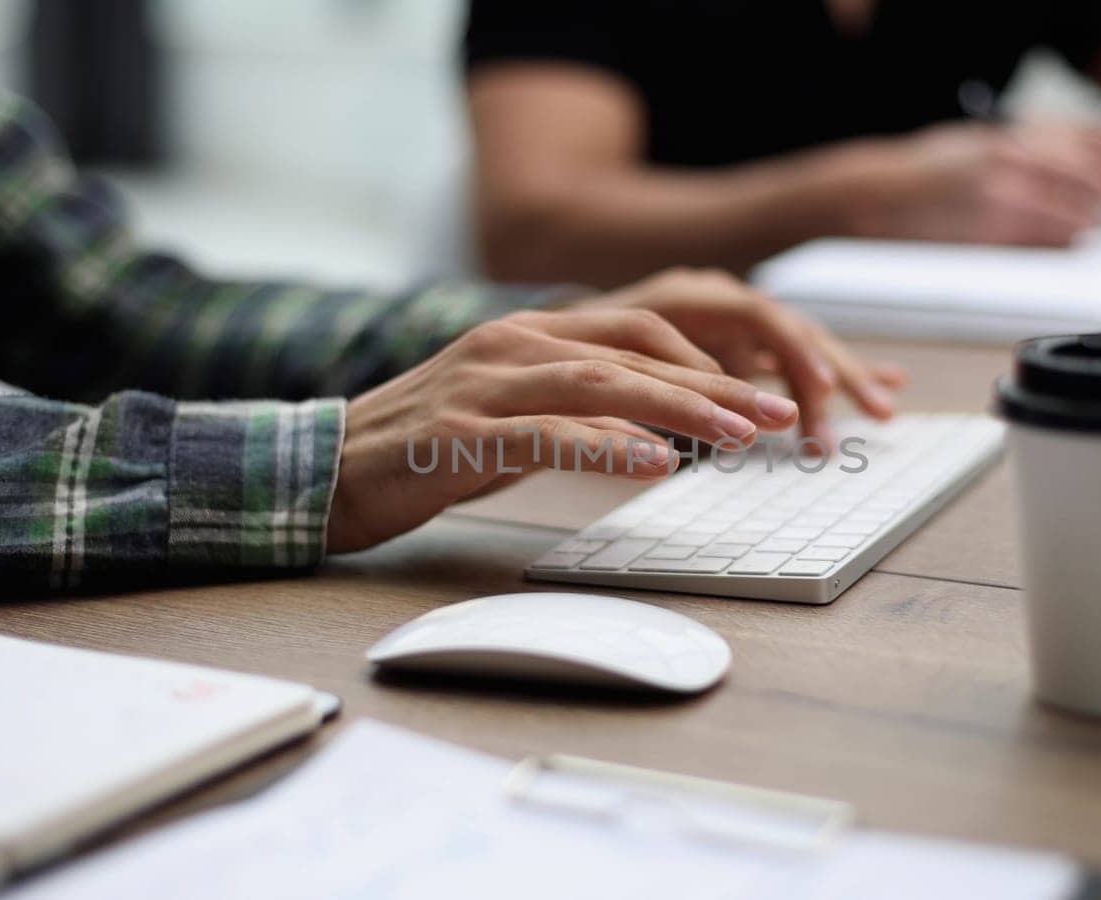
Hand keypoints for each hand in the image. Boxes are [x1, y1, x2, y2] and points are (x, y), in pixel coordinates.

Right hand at [325, 307, 800, 552]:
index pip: (638, 332)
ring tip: (741, 436)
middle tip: (779, 412)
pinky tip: (657, 464)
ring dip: (680, 410)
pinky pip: (547, 434)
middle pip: (634, 351)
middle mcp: (510, 345)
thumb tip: (654, 434)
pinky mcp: (458, 433)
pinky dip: (609, 447)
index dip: (708, 361)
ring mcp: (482, 384)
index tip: (765, 394)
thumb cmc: (421, 450)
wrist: (320, 471)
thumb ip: (576, 412)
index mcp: (528, 335)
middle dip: (715, 383)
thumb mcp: (511, 418)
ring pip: (602, 383)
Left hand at [574, 268, 906, 448]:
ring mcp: (733, 326)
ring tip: (885, 408)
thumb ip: (647, 382)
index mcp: (689, 297)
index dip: (793, 352)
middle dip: (834, 371)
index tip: (817, 392)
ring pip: (800, 348)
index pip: (758, 316)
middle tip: (869, 410)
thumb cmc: (573, 360)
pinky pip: (794, 362)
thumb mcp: (603, 367)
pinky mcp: (739, 350)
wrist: (552, 347)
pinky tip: (886, 385)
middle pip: (791, 330)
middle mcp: (720, 303)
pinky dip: (834, 375)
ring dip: (845, 376)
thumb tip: (692, 414)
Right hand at [832, 120, 1100, 245]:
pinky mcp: (986, 238)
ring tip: (1091, 231)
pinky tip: (1063, 245)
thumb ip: (1012, 145)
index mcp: (1005, 140)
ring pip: (1067, 219)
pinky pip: (1038, 245)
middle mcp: (1007, 167)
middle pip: (1082, 185)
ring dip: (1084, 226)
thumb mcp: (969, 142)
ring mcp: (998, 203)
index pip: (1079, 149)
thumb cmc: (917, 172)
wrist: (874, 198)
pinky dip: (1057, 245)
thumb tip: (1054, 153)